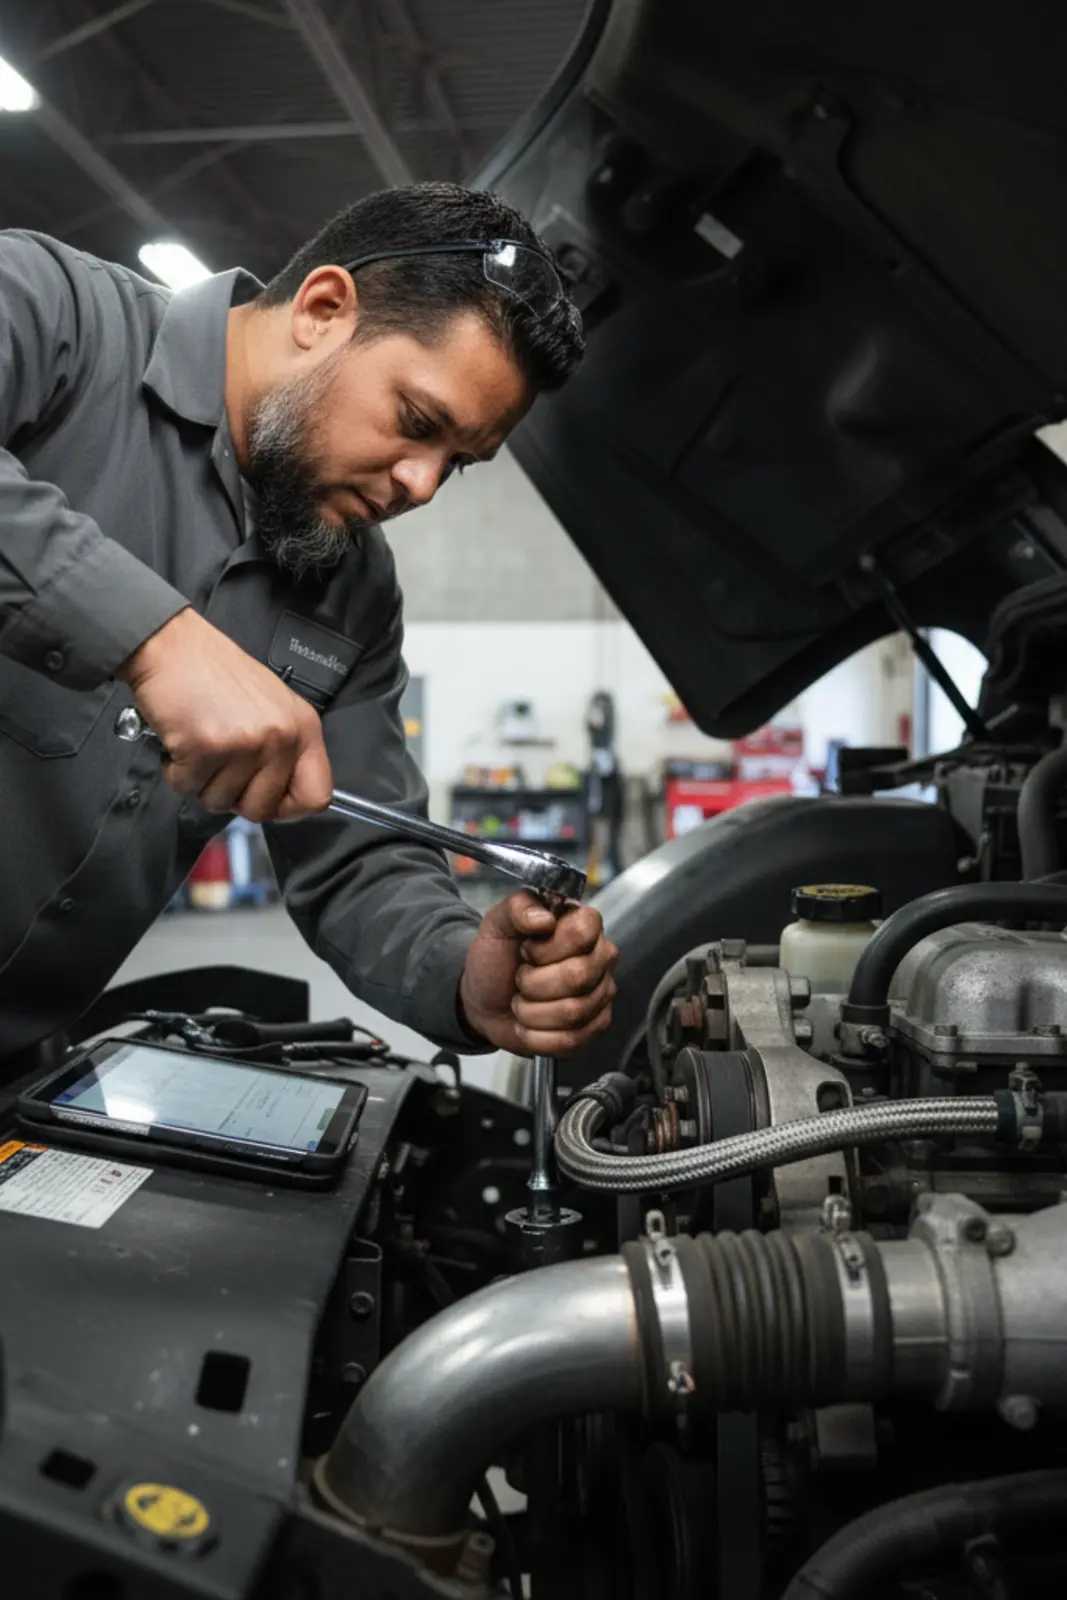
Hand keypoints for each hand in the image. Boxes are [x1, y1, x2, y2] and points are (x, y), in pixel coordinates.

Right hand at [117, 608, 332, 821]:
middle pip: (262, 809)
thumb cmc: (216, 674)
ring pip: (219, 802)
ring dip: (201, 781)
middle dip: (233, 797)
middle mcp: (280, 737)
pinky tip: (180, 740)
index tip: (267, 800)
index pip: (317, 796)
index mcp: (303, 728)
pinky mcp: (206, 748)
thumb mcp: (272, 707)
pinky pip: (187, 787)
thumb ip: (284, 751)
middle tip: (219, 767)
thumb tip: (283, 800)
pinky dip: (175, 770)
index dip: (289, 809)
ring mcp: (245, 744)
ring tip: (200, 743)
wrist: (172, 646)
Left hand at [458, 893, 617, 1056]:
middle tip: (521, 979)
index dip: (547, 947)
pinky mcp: (595, 1027)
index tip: (526, 950)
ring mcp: (601, 993)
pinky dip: (537, 1036)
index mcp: (581, 924)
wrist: (484, 999)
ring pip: (573, 1011)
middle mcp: (599, 957)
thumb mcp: (496, 924)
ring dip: (531, 1012)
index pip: (583, 932)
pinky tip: (529, 1024)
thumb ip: (517, 907)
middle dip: (533, 983)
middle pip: (578, 975)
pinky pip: (572, 1039)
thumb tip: (544, 917)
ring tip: (522, 1002)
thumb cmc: (496, 959)